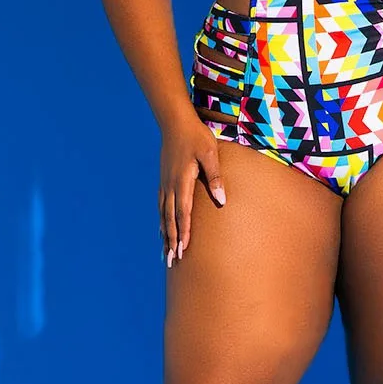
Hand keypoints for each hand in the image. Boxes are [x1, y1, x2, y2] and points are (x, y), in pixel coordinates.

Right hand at [158, 109, 226, 266]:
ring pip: (164, 215)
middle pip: (170, 219)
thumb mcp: (210, 154)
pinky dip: (162, 222)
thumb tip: (221, 200)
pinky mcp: (164, 181)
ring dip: (165, 235)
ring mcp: (165, 184)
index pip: (183, 213)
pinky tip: (163, 230)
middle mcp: (170, 186)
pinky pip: (161, 207)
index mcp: (182, 181)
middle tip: (172, 261)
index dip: (183, 232)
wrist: (175, 122)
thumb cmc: (197, 137)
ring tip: (165, 253)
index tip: (183, 250)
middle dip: (172, 241)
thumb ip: (215, 177)